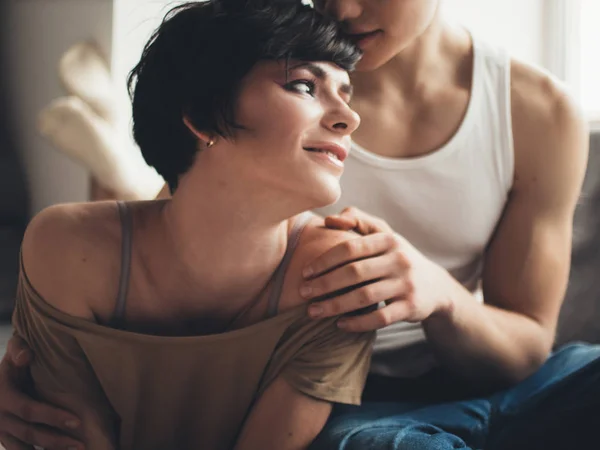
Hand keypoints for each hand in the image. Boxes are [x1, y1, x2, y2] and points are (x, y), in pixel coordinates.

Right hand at [0, 335, 83, 449]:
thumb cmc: (14, 362)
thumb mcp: (14, 351)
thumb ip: (18, 349)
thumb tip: (26, 355)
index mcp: (4, 396)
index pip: (29, 410)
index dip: (52, 417)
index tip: (77, 421)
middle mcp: (0, 417)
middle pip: (30, 433)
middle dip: (56, 440)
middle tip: (82, 445)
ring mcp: (1, 431)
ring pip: (24, 448)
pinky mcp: (6, 439)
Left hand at [300, 207, 453, 331]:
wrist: (435, 286)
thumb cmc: (396, 257)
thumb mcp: (383, 233)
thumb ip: (357, 220)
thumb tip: (328, 220)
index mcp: (388, 239)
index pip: (350, 248)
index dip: (324, 260)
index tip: (305, 272)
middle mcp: (399, 260)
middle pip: (354, 273)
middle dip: (324, 284)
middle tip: (303, 293)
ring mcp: (406, 284)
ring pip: (364, 297)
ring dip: (335, 305)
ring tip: (313, 312)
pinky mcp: (411, 307)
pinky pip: (380, 318)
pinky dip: (358, 322)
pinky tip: (339, 324)